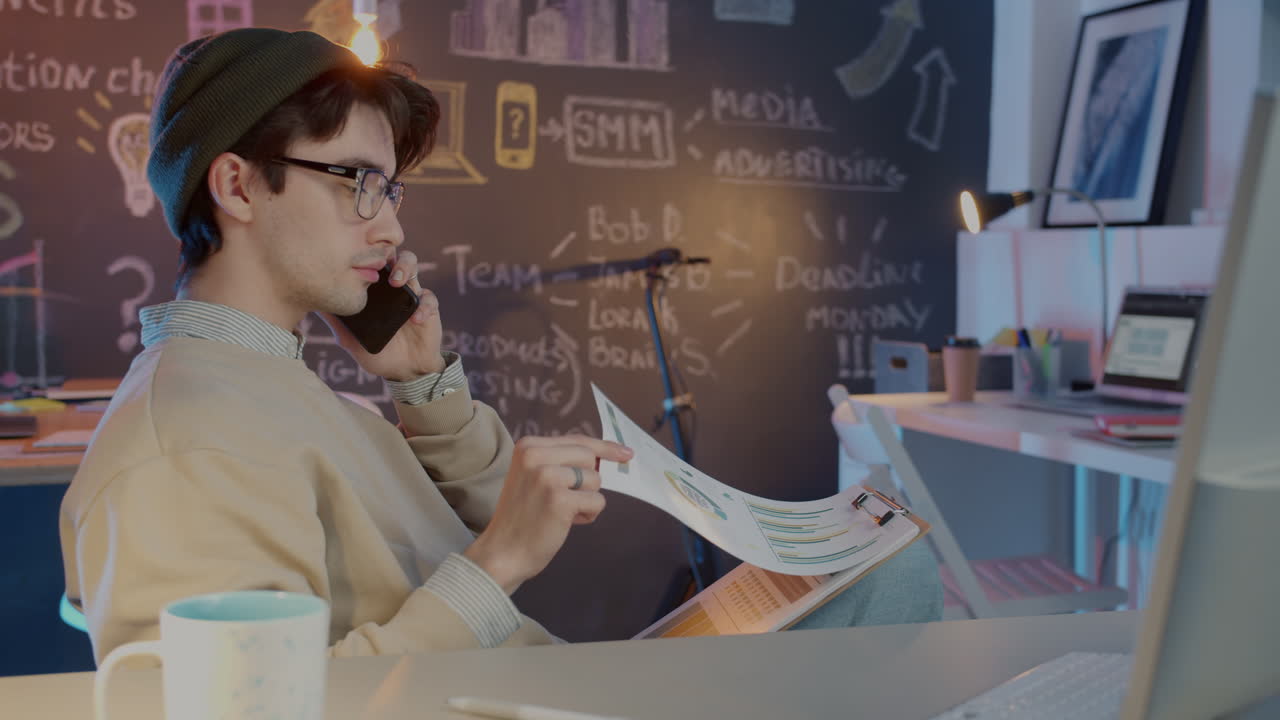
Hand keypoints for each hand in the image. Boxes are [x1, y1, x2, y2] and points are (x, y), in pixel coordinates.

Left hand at [319, 249, 445, 381]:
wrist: (405, 371)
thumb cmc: (378, 352)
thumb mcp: (351, 339)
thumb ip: (336, 322)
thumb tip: (315, 305)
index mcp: (373, 289)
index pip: (370, 261)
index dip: (365, 252)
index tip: (355, 256)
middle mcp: (392, 286)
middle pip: (392, 254)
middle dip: (388, 253)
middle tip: (379, 265)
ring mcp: (411, 295)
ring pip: (413, 266)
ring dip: (406, 268)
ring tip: (398, 283)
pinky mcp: (428, 308)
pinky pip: (429, 299)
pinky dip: (424, 307)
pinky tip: (415, 319)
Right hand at [464, 435, 633, 593]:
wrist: (502, 552)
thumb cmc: (523, 517)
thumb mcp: (533, 476)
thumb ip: (561, 461)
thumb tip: (605, 455)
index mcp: (528, 446)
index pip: (577, 440)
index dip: (604, 448)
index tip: (625, 453)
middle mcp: (535, 456)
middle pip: (589, 457)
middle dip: (587, 481)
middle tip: (565, 499)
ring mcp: (547, 476)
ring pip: (595, 479)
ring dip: (586, 499)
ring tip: (561, 512)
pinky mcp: (560, 499)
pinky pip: (597, 502)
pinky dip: (588, 515)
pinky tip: (566, 523)